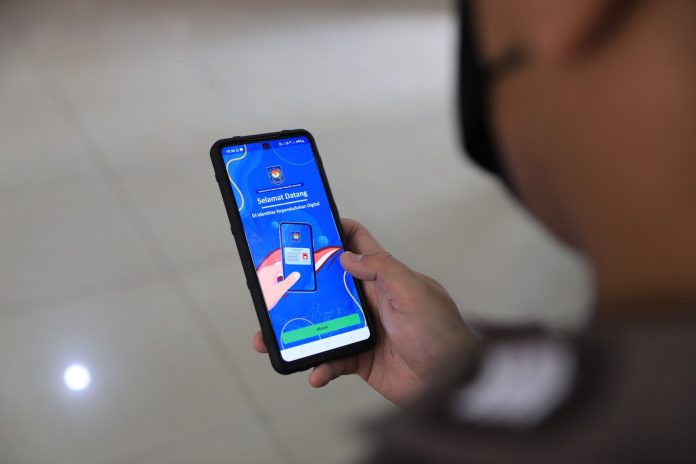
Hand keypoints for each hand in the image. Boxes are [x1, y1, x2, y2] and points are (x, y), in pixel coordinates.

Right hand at [253, 219, 474, 404]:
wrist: (452, 383)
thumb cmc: (442, 333)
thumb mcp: (414, 293)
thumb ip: (382, 269)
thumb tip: (345, 255)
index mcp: (385, 276)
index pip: (356, 244)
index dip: (334, 231)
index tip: (305, 227)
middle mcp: (370, 299)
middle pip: (328, 285)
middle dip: (301, 285)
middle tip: (272, 286)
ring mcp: (363, 329)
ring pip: (321, 323)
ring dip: (298, 330)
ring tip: (272, 339)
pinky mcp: (360, 358)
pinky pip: (332, 359)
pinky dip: (320, 366)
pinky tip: (315, 372)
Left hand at [257, 251, 299, 310]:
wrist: (257, 305)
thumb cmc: (264, 298)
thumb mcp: (280, 290)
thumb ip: (289, 281)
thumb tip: (296, 275)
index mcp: (268, 271)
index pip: (282, 265)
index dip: (290, 269)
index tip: (295, 273)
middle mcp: (264, 272)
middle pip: (279, 270)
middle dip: (286, 275)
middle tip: (291, 281)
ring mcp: (262, 276)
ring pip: (276, 275)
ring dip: (281, 279)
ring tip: (285, 286)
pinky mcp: (262, 281)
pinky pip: (272, 278)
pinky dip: (276, 282)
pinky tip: (279, 288)